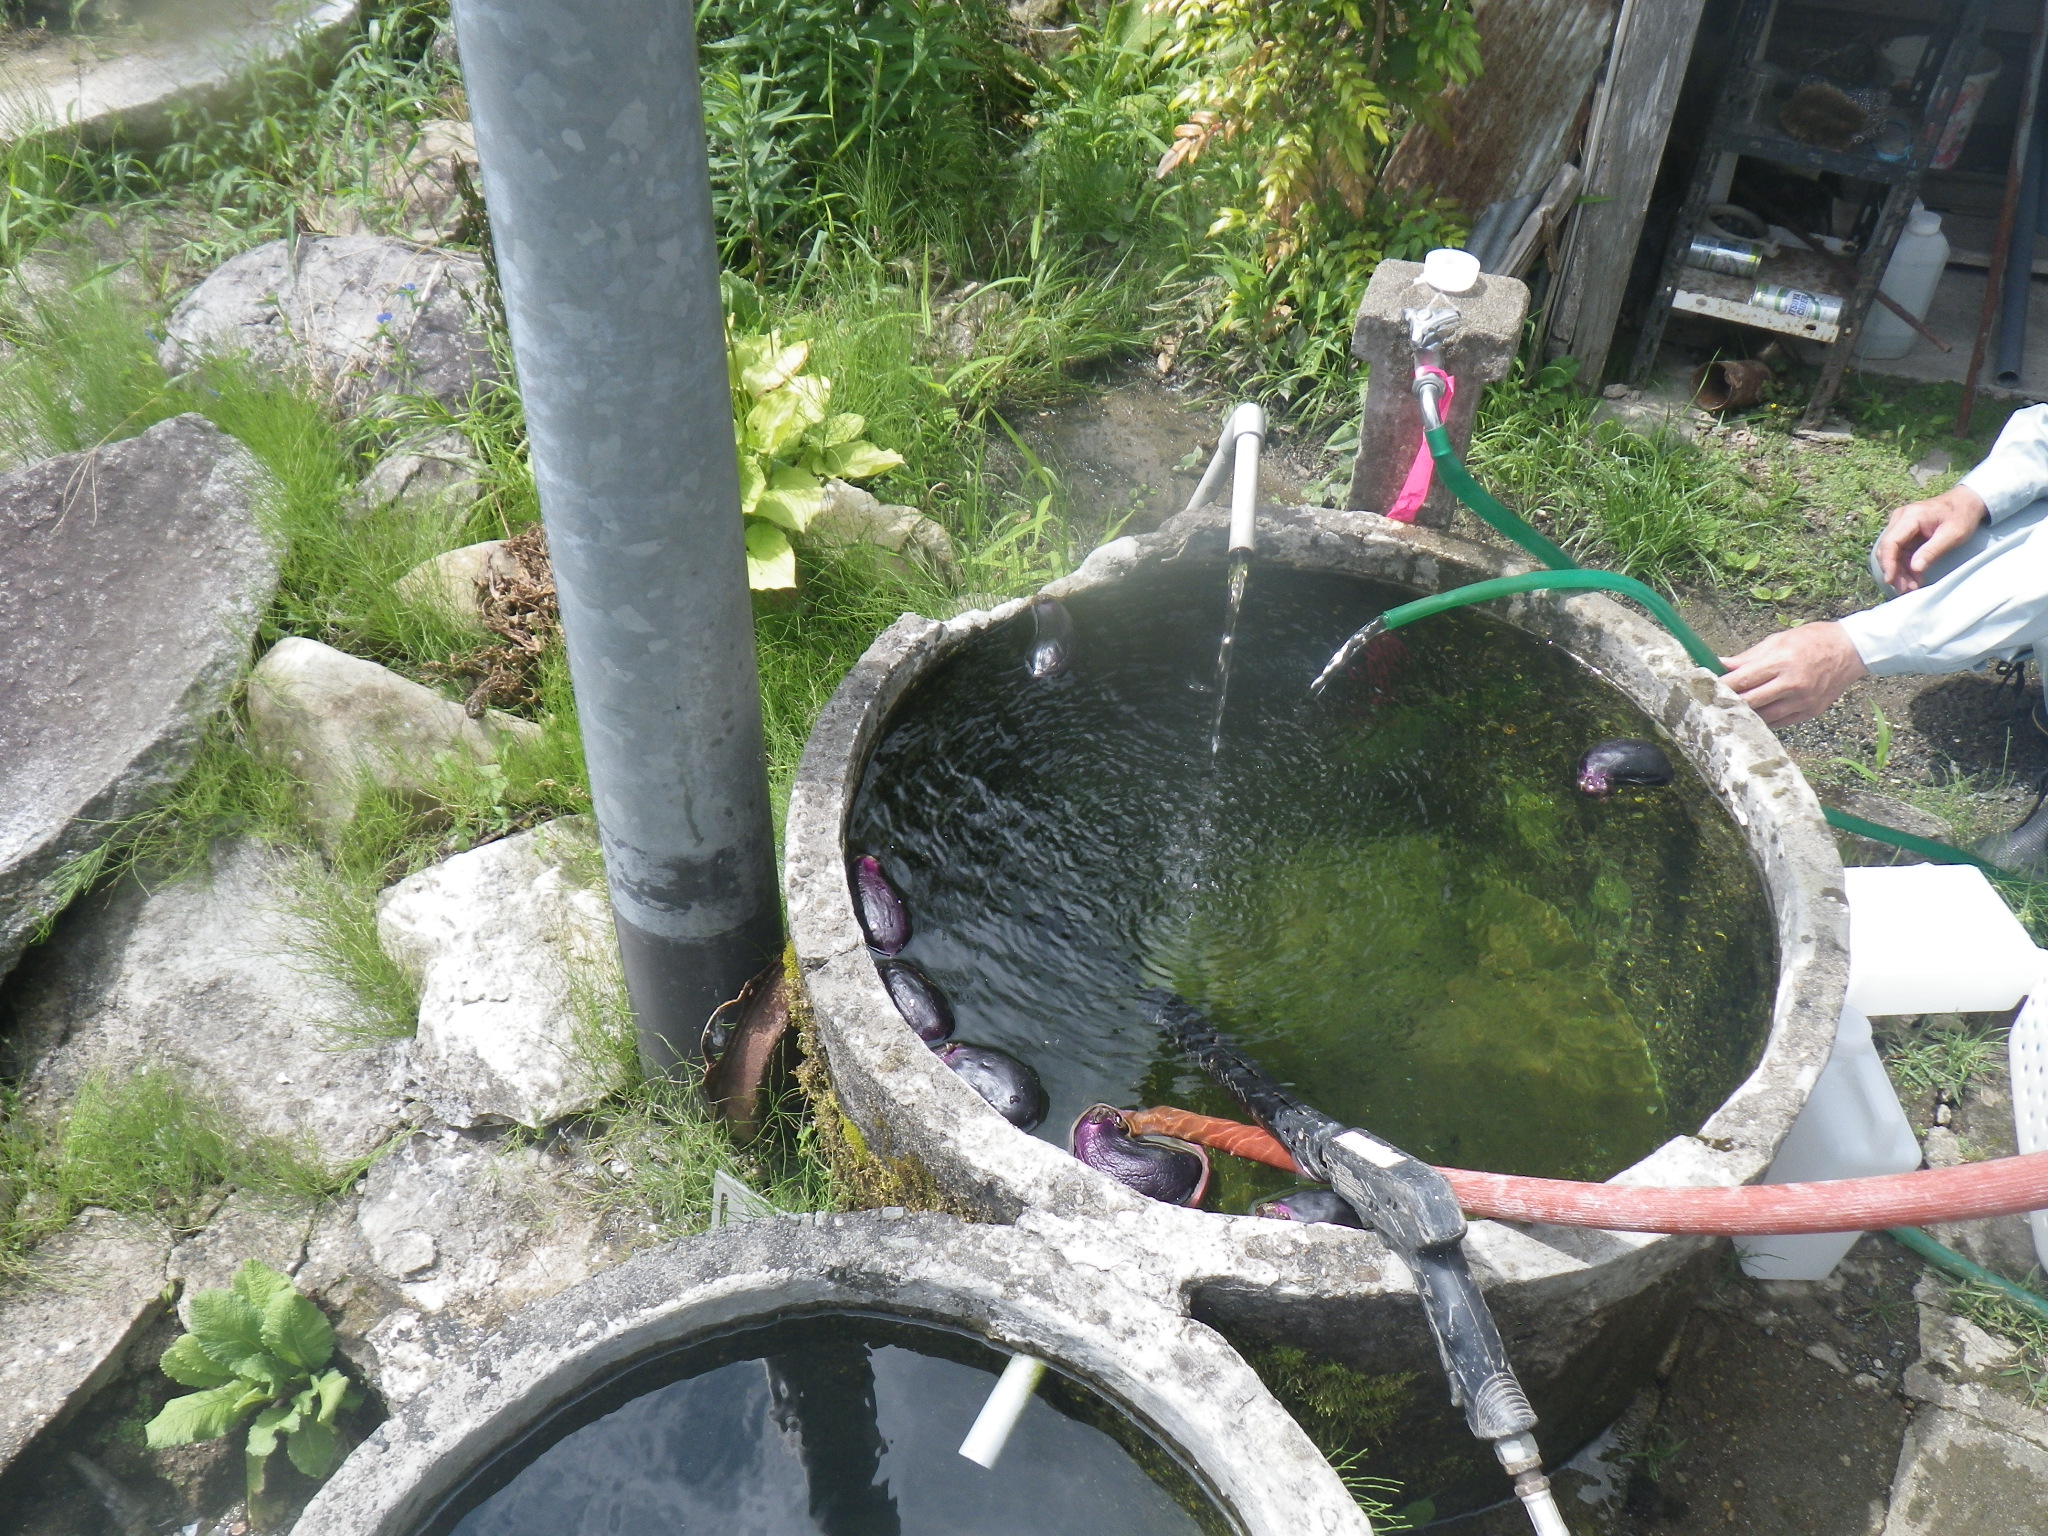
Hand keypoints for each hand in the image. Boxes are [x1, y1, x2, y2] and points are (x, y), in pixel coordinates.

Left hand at [1721, 623, 1868, 726]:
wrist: (1850, 650)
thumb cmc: (1811, 640)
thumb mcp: (1777, 641)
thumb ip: (1746, 658)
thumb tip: (1719, 665)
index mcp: (1782, 662)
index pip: (1742, 680)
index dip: (1721, 687)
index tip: (1704, 689)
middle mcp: (1792, 684)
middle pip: (1749, 702)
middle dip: (1728, 704)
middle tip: (1710, 704)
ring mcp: (1803, 702)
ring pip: (1763, 717)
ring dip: (1744, 715)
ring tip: (1728, 712)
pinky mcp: (1810, 713)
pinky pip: (1779, 723)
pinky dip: (1763, 720)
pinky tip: (1752, 715)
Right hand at [1875, 485, 1986, 592]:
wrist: (1966, 502)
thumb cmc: (1962, 516)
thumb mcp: (1953, 534)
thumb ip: (1933, 550)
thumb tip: (1915, 568)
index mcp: (1911, 517)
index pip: (1890, 542)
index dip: (1888, 563)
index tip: (1891, 580)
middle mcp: (1900, 519)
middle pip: (1887, 549)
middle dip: (1894, 571)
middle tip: (1905, 589)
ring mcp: (1901, 525)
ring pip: (1892, 553)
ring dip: (1899, 571)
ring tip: (1911, 587)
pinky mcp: (1905, 532)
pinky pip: (1899, 552)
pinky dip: (1905, 566)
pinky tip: (1913, 578)